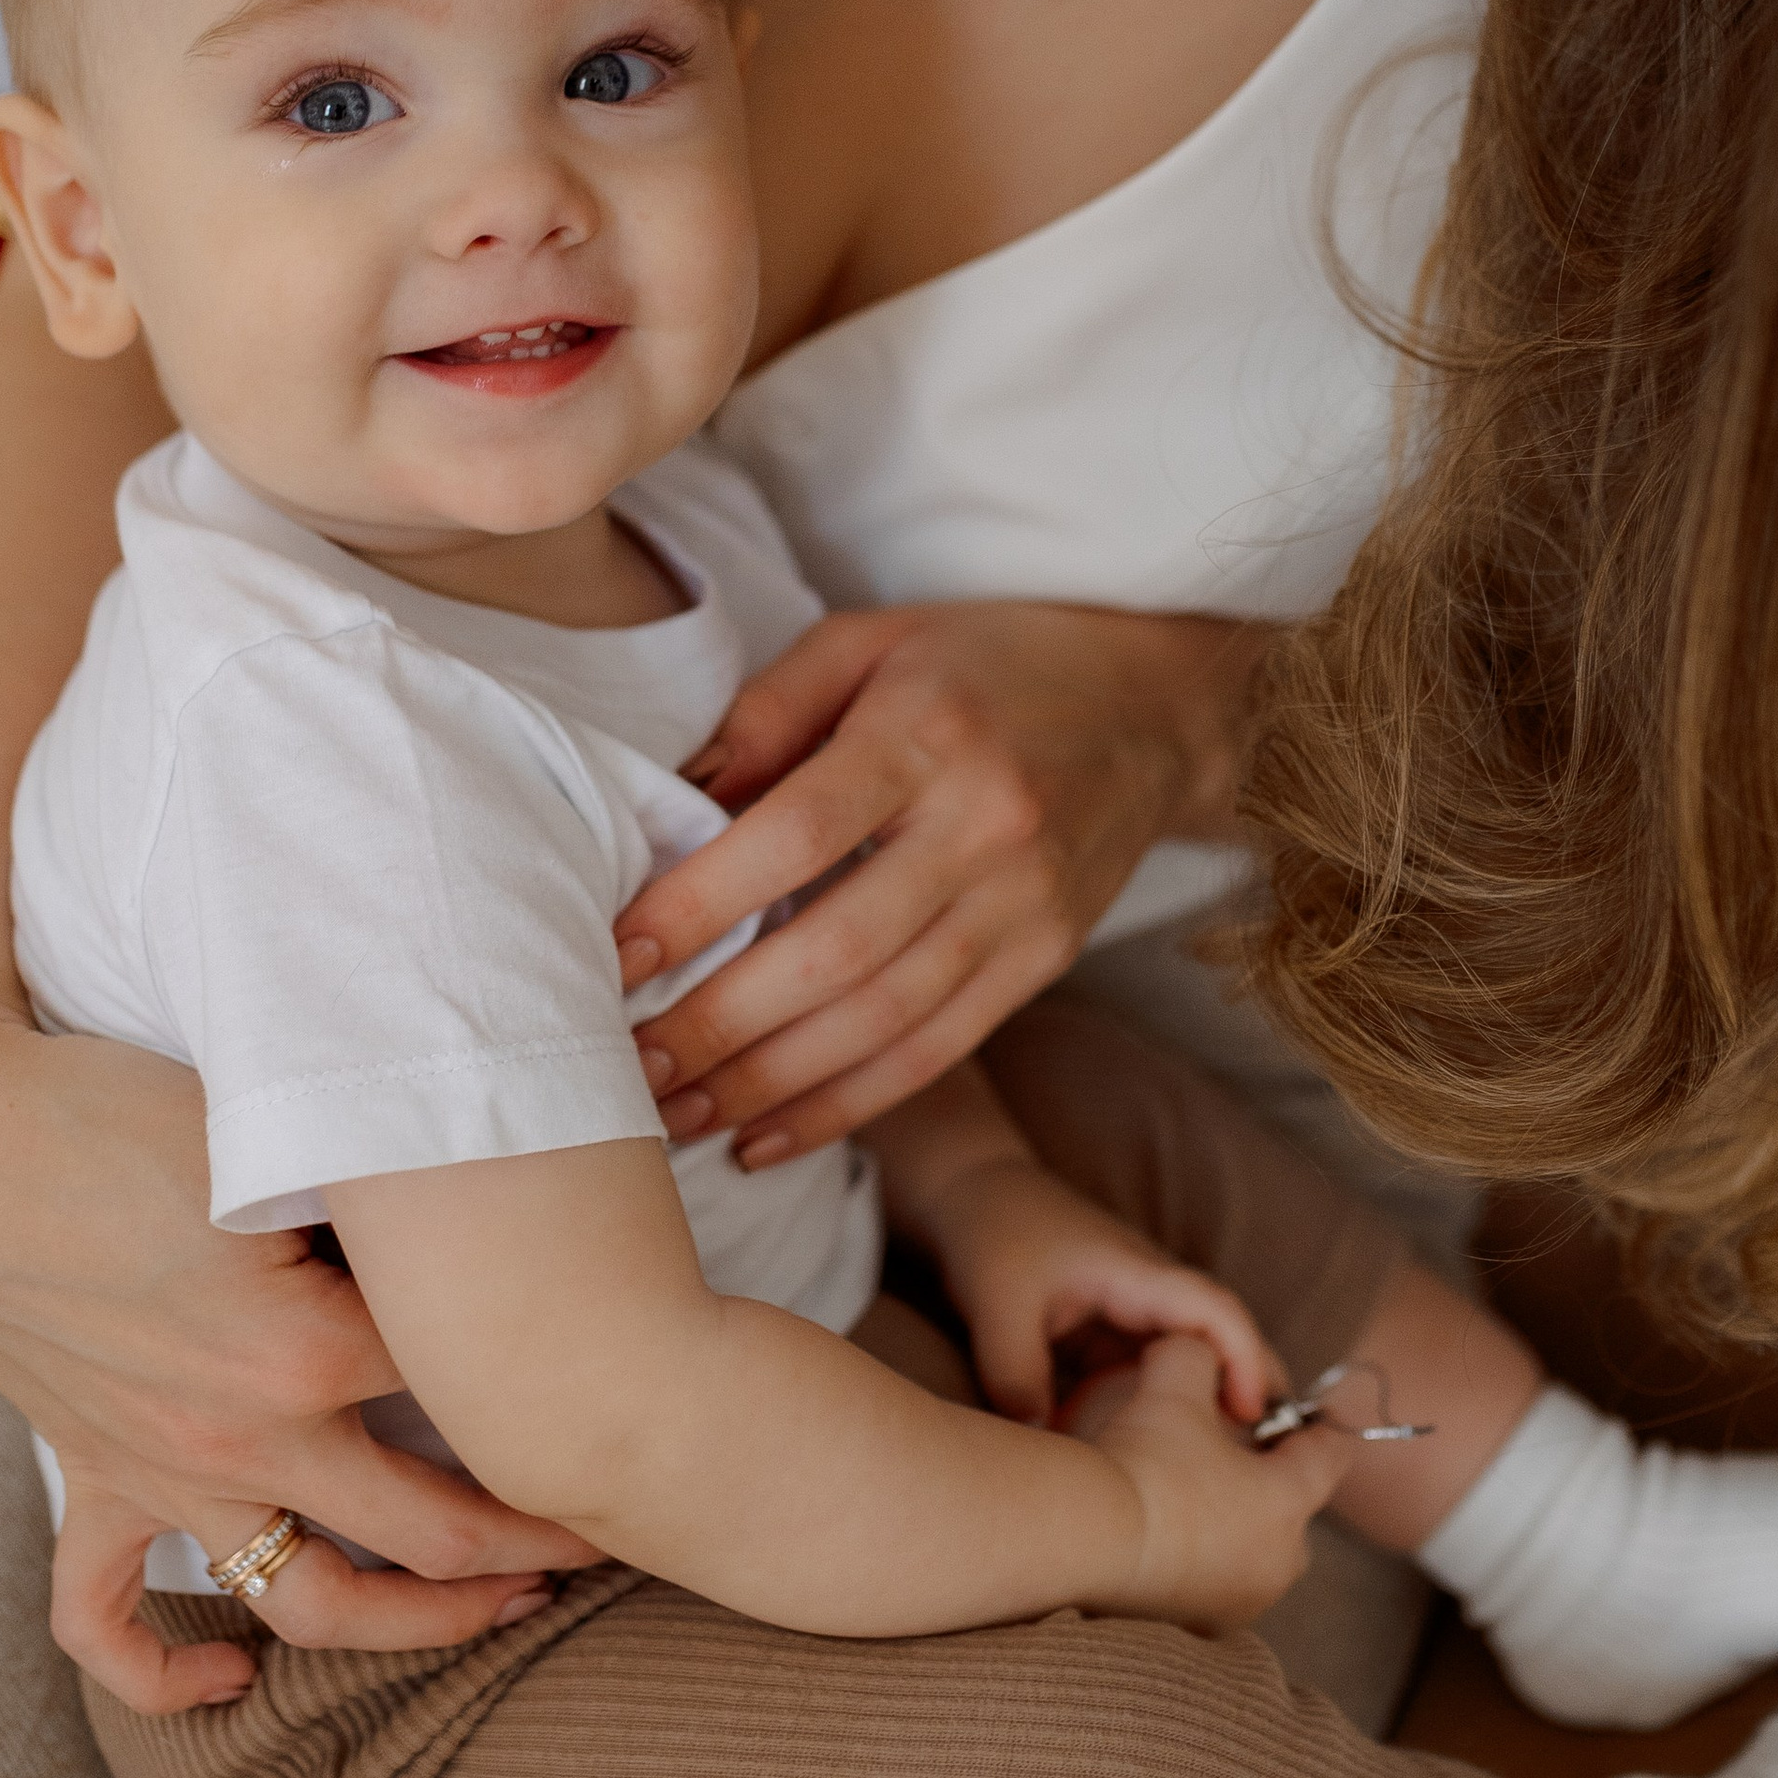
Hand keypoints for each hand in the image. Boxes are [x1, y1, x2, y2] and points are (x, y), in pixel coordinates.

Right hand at [0, 1003, 595, 1716]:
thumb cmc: (115, 1096)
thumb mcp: (274, 1123)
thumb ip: (378, 1184)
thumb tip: (486, 1201)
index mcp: (310, 1340)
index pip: (482, 1378)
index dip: (572, 1374)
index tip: (646, 1371)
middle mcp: (246, 1431)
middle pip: (434, 1525)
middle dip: (543, 1538)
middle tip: (624, 1529)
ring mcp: (164, 1468)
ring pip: (307, 1604)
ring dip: (414, 1627)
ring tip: (502, 1612)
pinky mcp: (91, 1472)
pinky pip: (107, 1620)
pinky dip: (168, 1672)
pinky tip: (232, 1681)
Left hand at [615, 601, 1262, 1157]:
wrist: (1156, 711)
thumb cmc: (985, 664)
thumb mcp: (871, 641)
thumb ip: (769, 710)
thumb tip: (675, 799)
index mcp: (928, 734)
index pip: (800, 833)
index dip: (703, 902)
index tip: (621, 957)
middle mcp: (986, 828)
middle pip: (838, 949)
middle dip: (722, 1022)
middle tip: (628, 1068)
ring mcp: (1025, 905)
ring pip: (884, 1020)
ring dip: (770, 1083)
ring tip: (678, 1117)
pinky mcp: (1046, 960)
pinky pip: (935, 1051)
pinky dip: (846, 1105)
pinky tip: (765, 1136)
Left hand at [927, 1153, 1276, 1430]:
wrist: (973, 1194)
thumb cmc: (992, 1234)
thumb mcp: (997, 1307)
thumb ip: (1017, 1379)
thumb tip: (1042, 1452)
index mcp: (1136, 1274)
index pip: (1214, 1311)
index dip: (1244, 1359)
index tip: (1252, 1414)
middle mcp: (1150, 1292)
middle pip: (1223, 1341)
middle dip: (1252, 1394)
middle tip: (1269, 1464)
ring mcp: (1134, 1312)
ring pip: (1190, 1364)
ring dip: (1209, 1409)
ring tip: (1224, 1477)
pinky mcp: (1112, 1332)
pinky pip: (1151, 1375)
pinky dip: (1162, 1410)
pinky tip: (1159, 1457)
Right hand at [1076, 1335, 1354, 1631]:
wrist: (1085, 1539)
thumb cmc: (1143, 1460)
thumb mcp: (1173, 1384)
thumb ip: (1198, 1354)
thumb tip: (1197, 1348)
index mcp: (1289, 1501)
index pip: (1330, 1456)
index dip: (1318, 1427)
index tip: (1306, 1415)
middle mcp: (1277, 1562)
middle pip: (1291, 1510)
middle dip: (1267, 1481)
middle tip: (1226, 1454)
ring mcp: (1240, 1604)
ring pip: (1252, 1553)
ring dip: (1231, 1527)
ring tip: (1186, 1499)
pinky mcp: (1198, 1633)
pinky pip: (1211, 1588)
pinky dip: (1196, 1566)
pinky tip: (1160, 1542)